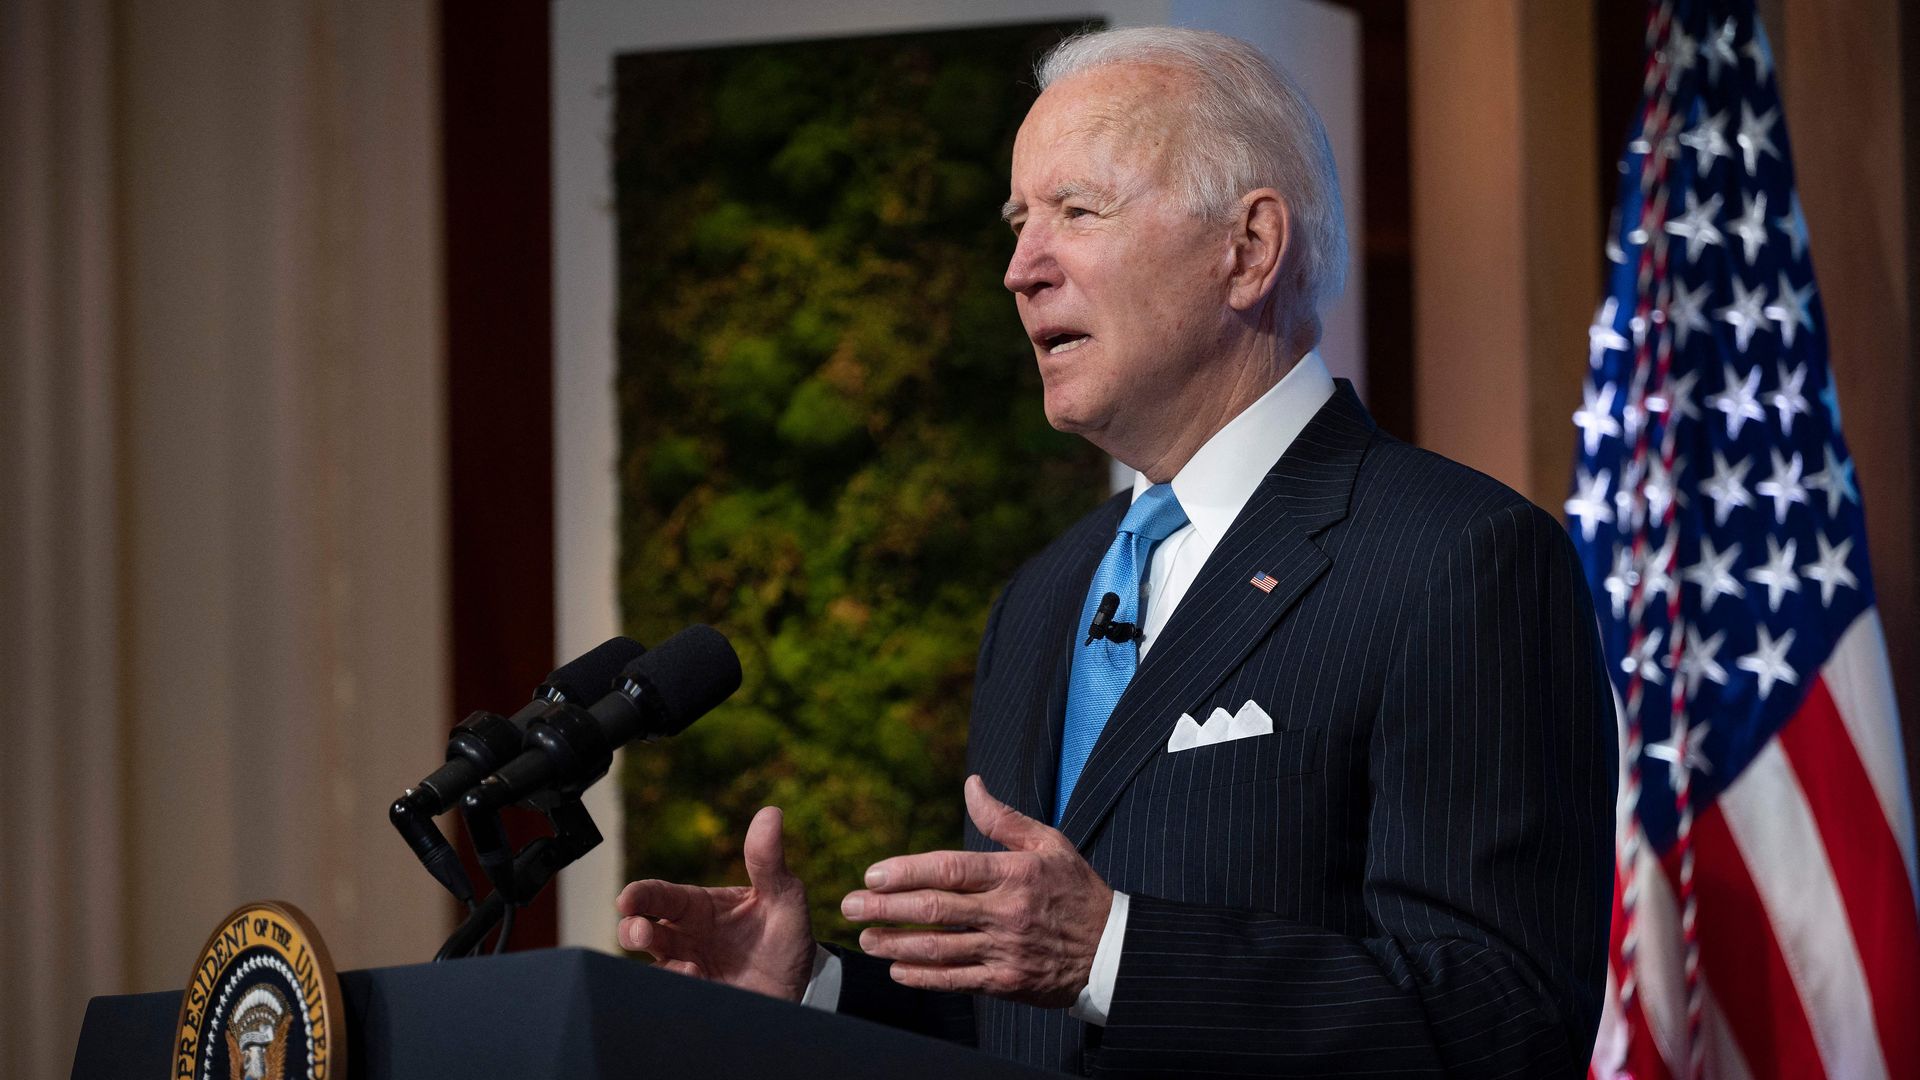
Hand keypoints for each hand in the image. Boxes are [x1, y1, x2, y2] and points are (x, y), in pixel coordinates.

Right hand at [615, 805, 815, 1001]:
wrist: (800, 986)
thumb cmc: (785, 935)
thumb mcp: (784, 896)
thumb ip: (769, 861)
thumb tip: (771, 813)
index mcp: (698, 907)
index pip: (660, 895)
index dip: (639, 895)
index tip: (626, 899)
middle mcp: (684, 937)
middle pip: (640, 930)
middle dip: (631, 930)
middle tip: (642, 932)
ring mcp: (687, 969)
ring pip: (652, 967)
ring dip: (662, 967)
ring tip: (690, 969)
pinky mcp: (695, 997)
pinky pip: (673, 994)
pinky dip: (680, 989)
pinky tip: (702, 982)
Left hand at [843, 775, 1111, 1006]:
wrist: (1111, 949)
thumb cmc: (1075, 889)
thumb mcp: (1049, 844)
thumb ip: (1003, 818)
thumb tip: (971, 784)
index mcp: (1014, 872)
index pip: (950, 869)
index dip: (906, 871)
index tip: (873, 874)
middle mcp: (1007, 910)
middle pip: (935, 909)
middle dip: (886, 908)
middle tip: (850, 905)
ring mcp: (1006, 949)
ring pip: (940, 948)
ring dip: (896, 944)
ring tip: (865, 939)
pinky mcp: (1007, 981)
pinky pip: (957, 980)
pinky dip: (924, 977)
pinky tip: (897, 971)